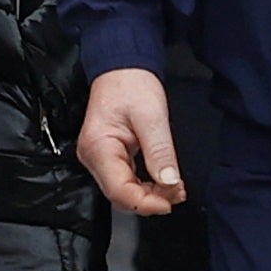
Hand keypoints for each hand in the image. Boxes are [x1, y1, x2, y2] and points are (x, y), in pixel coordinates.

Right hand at [77, 66, 182, 215]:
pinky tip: (163, 181)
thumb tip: (169, 182)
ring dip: (150, 194)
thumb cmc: (131, 84)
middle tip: (177, 192)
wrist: (122, 67)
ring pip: (123, 191)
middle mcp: (93, 156)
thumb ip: (160, 151)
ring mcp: (100, 158)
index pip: (118, 190)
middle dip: (151, 199)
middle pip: (120, 195)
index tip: (169, 202)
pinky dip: (145, 185)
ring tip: (175, 187)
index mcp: (99, 147)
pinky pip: (126, 180)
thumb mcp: (152, 116)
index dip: (145, 203)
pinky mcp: (109, 157)